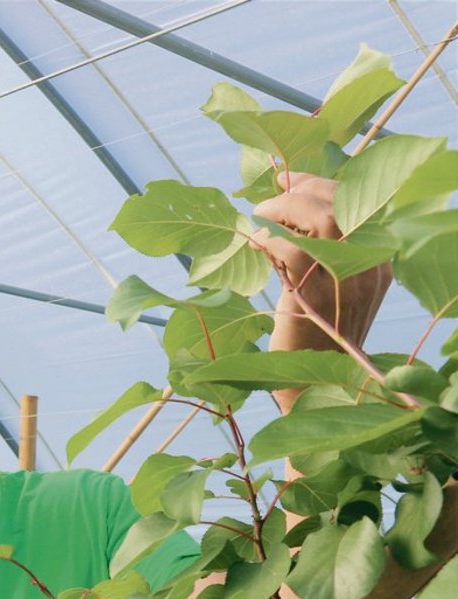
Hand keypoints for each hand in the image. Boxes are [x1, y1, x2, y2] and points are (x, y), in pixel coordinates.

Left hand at [253, 171, 390, 354]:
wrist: (315, 385)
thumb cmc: (313, 334)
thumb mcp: (326, 288)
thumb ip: (319, 253)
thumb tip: (286, 212)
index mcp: (376, 260)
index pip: (356, 204)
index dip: (318, 185)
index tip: (287, 181)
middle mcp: (369, 267)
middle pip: (343, 203)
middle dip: (300, 190)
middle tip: (267, 200)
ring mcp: (345, 281)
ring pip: (323, 218)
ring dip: (283, 208)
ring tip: (259, 216)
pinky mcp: (315, 297)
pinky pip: (294, 250)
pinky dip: (269, 238)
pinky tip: (254, 244)